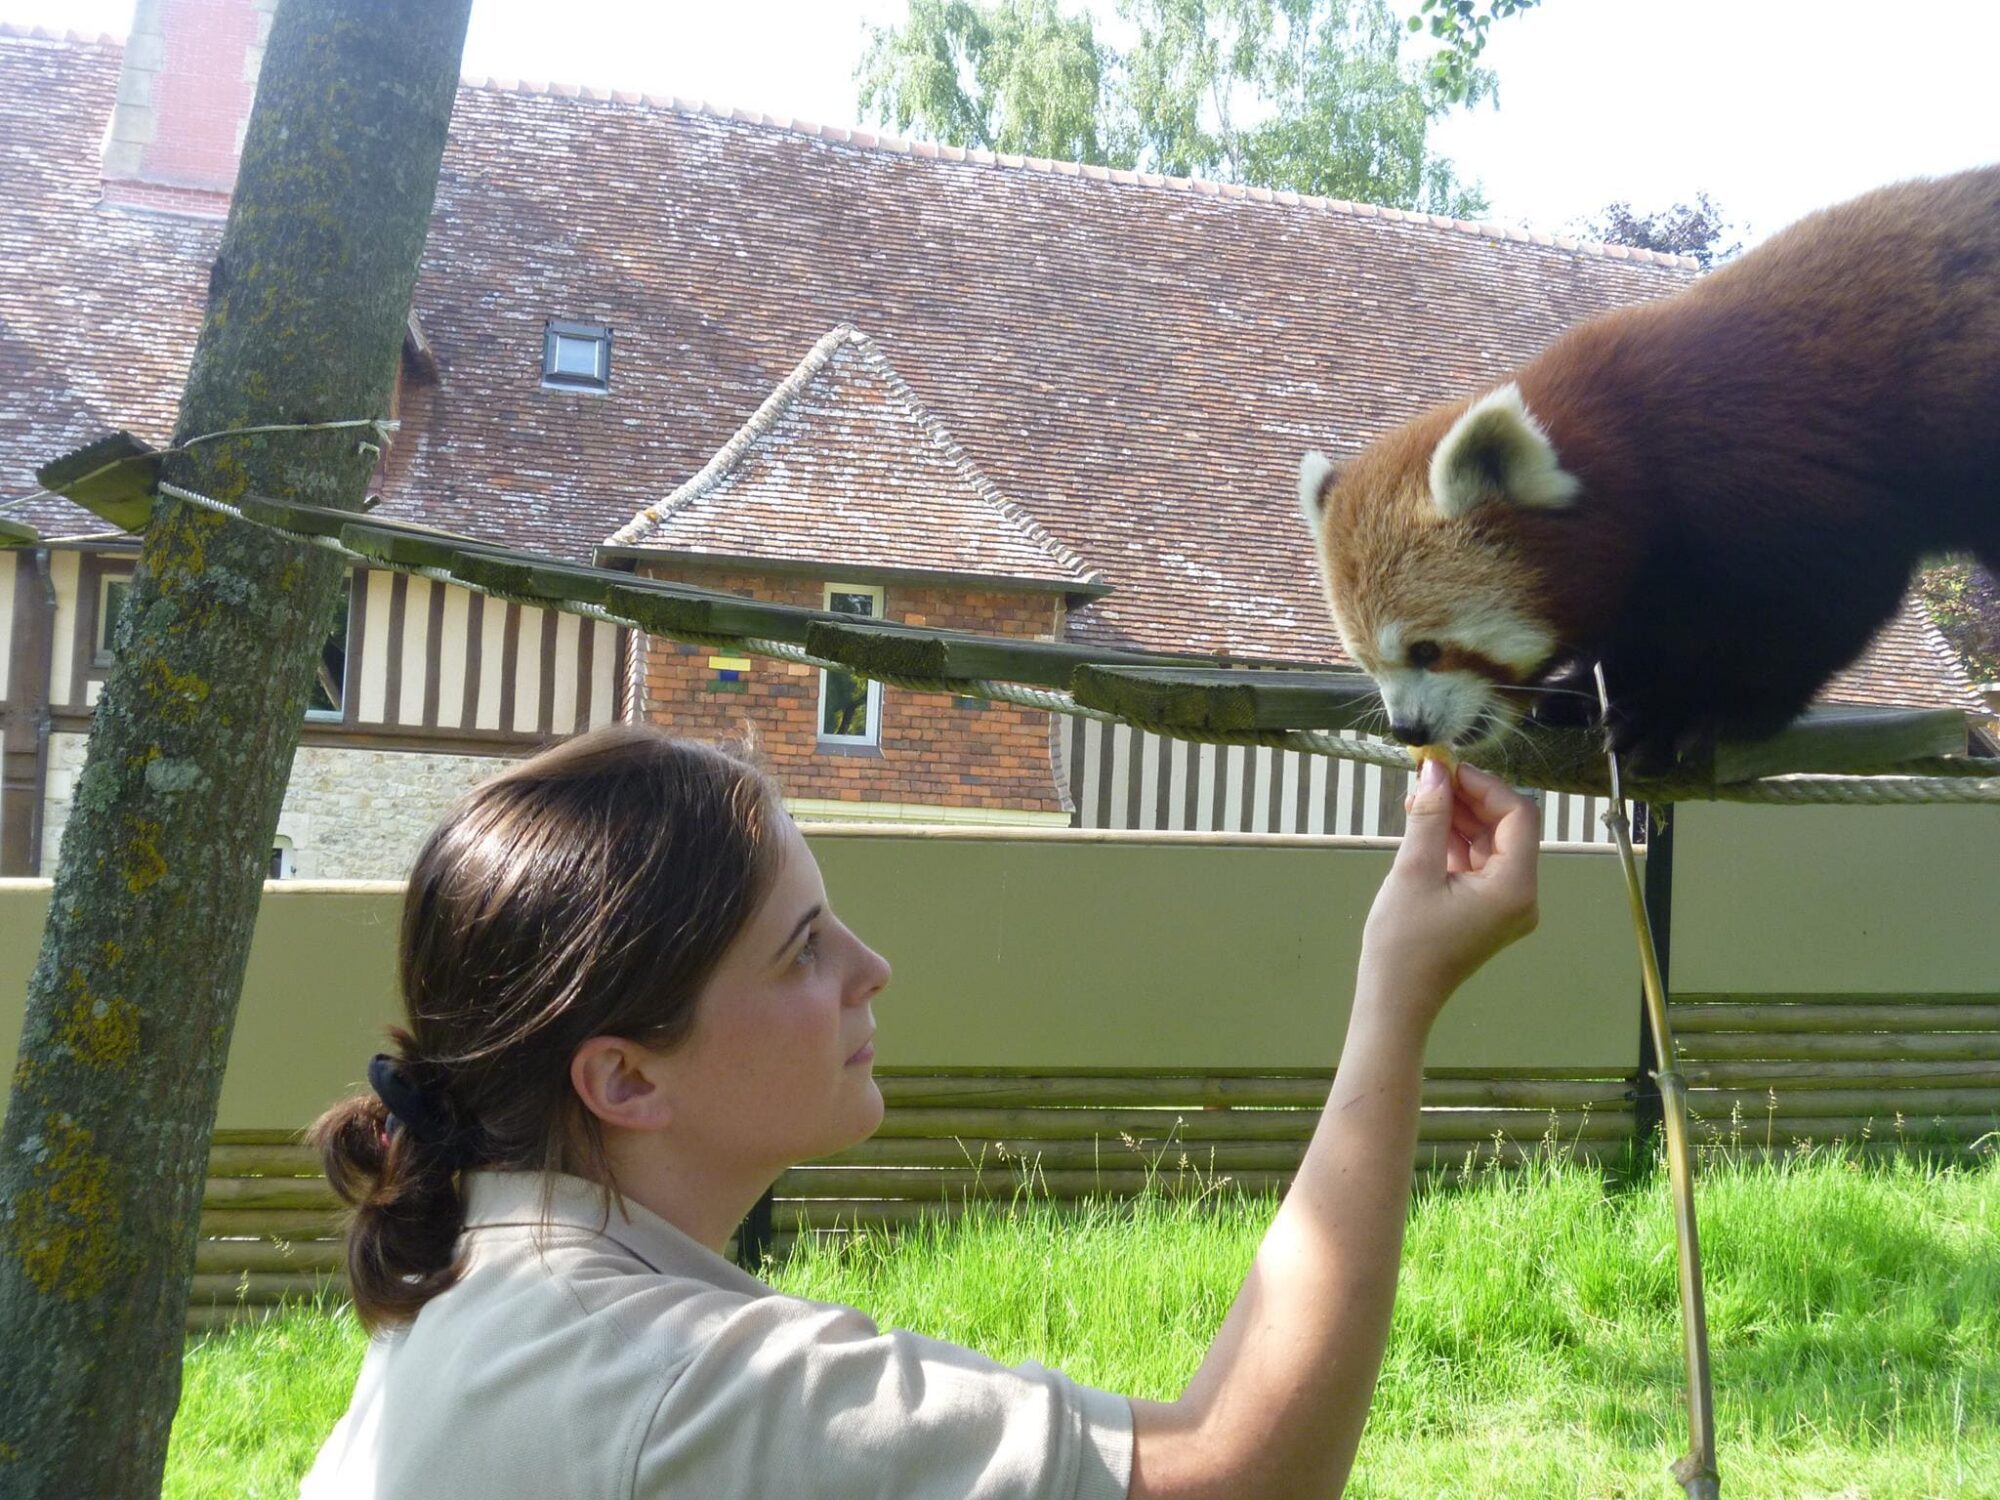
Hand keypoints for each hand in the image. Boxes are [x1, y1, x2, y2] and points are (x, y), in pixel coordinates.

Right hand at [1358, 761, 1539, 1022]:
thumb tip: (1434, 771)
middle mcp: (1521, 895)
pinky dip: (1454, 841)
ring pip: (1491, 842)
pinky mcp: (1487, 909)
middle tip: (1427, 777)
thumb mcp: (1413, 871)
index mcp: (1515, 887)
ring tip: (1418, 798)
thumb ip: (1429, 816)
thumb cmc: (1403, 943)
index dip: (1484, 784)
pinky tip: (1424, 825)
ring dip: (1458, 817)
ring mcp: (1506, 904)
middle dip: (1469, 798)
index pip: (1518, 815)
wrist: (1395, 1001)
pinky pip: (1478, 862)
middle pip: (1507, 827)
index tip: (1445, 769)